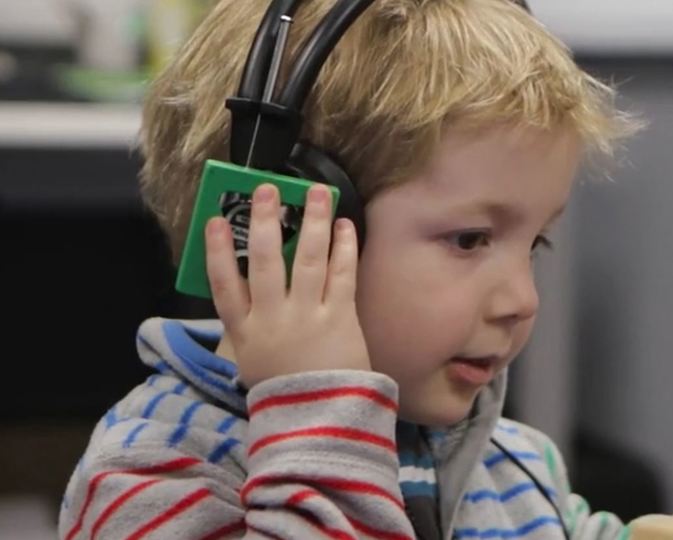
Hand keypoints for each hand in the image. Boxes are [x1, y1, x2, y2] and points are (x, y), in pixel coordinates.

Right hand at [205, 183, 370, 387]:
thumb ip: (246, 325)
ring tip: (316, 192)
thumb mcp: (250, 360)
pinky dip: (344, 248)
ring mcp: (307, 317)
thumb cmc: (284, 389)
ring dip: (312, 222)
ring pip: (308, 260)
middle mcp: (273, 319)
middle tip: (266, 189)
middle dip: (265, 222)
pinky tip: (345, 225)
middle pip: (266, 262)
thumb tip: (243, 287)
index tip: (216, 220)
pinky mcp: (340, 319)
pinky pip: (342, 276)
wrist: (320, 419)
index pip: (223, 285)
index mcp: (245, 332)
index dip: (218, 251)